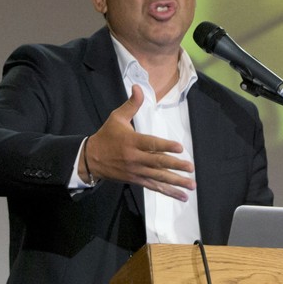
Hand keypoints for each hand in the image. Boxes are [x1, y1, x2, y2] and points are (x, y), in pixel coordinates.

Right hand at [83, 86, 195, 200]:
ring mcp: (136, 171)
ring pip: (158, 177)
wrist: (91, 159)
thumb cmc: (107, 136)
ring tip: (191, 185)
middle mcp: (135, 158)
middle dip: (175, 166)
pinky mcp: (136, 179)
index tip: (180, 148)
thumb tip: (138, 87)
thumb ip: (131, 104)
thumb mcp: (116, 117)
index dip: (166, 146)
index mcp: (131, 141)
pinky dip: (168, 192)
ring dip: (176, 182)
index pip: (151, 144)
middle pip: (157, 162)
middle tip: (190, 168)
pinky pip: (154, 186)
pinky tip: (180, 196)